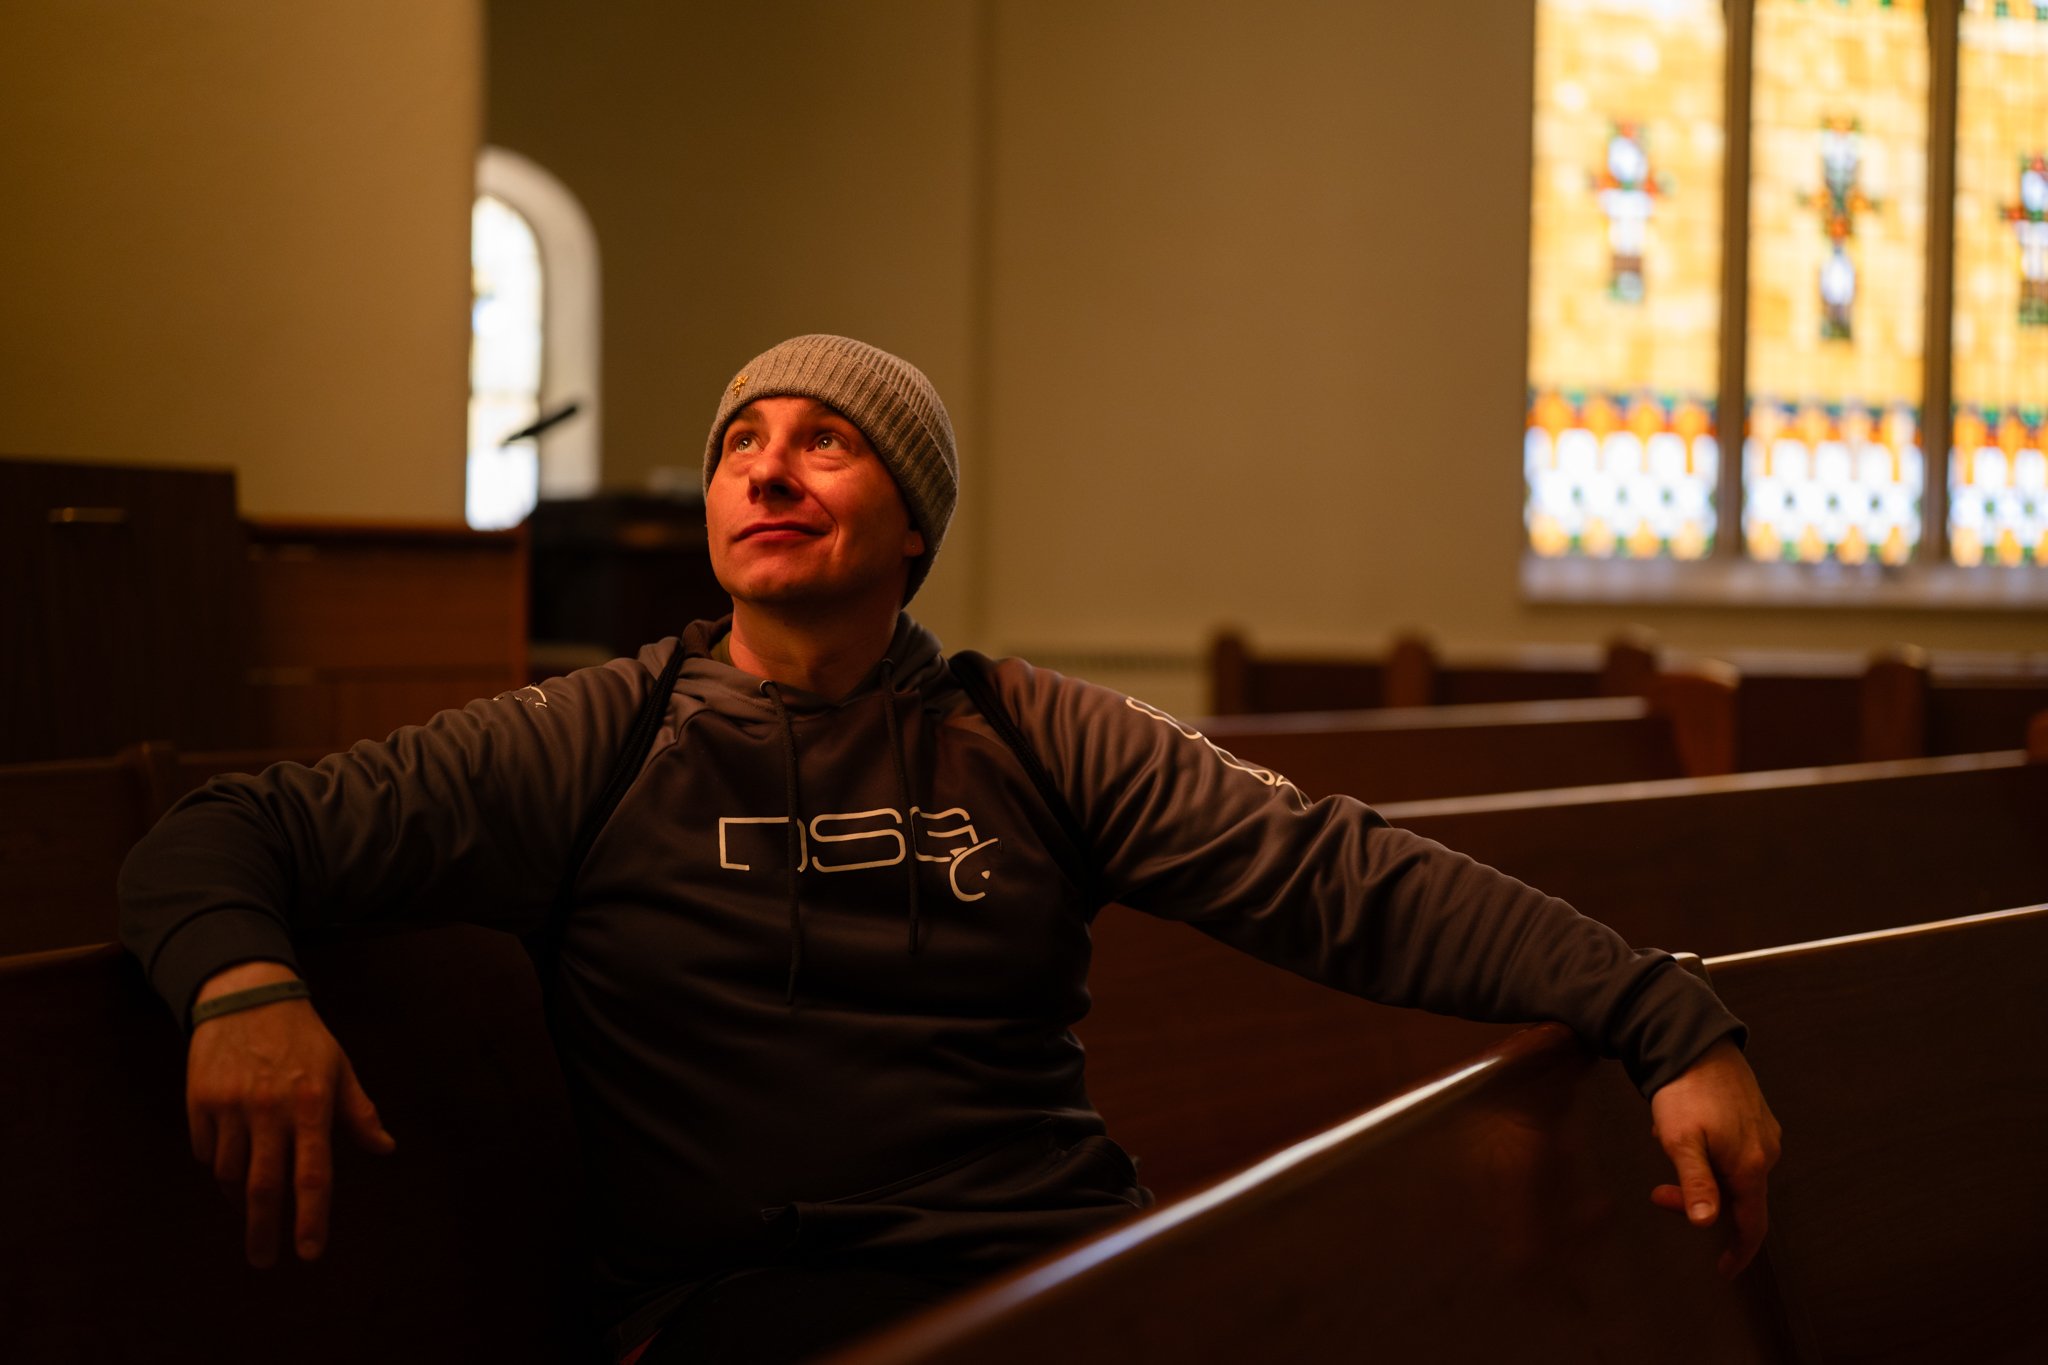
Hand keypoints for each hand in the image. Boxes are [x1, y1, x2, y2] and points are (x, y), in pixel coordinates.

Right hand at [186, 961, 395, 1267]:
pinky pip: (206, 1151)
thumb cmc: (303, 1037)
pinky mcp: (199, 1101)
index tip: (308, 1254)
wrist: (246, 995)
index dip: (311, 1219)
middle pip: (263, 1186)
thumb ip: (359, 1113)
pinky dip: (217, 1165)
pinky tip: (229, 1162)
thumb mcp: (340, 1068)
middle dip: (263, 1231)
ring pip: (229, 1173)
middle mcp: (270, 1109)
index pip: (313, 1175)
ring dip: (239, 1197)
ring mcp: (231, 1106)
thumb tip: (386, 1148)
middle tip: (263, 1260)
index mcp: (312, 1105)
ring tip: (249, 1207)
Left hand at [1648, 1037, 1781, 1276]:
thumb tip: (1707, 1223)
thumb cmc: (1685, 1090)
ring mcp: (1762, 1132)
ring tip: (1665, 1145)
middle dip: (1698, 1201)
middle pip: (1737, 1198)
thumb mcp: (1681, 1141)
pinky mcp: (1754, 1116)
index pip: (1753, 1224)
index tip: (1723, 1270)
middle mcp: (1765, 1152)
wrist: (1695, 1039)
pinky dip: (1706, 1152)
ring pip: (1732, 1171)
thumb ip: (1696, 1183)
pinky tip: (1682, 1132)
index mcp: (1751, 1165)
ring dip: (1698, 1172)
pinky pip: (1733, 1149)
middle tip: (1658, 1193)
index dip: (1739, 1251)